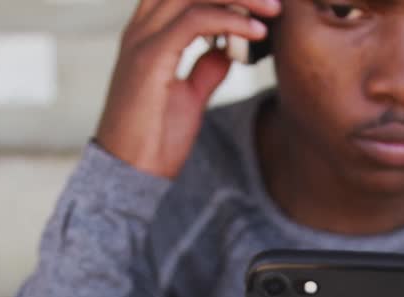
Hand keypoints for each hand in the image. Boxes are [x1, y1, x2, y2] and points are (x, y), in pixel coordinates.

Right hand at [95, 0, 280, 177]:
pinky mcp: (149, 58)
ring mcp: (142, 40)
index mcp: (148, 33)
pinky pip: (194, 20)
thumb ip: (205, 69)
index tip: (260, 3)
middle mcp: (141, 28)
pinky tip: (257, 31)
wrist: (130, 173)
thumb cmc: (153, 139)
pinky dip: (230, 20)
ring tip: (272, 9)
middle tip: (273, 1)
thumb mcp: (189, 97)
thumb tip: (226, 50)